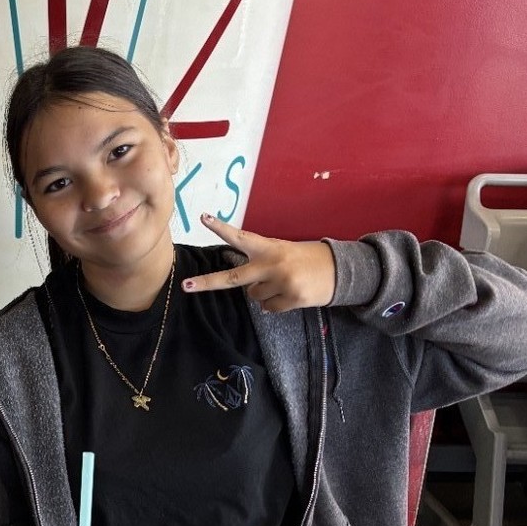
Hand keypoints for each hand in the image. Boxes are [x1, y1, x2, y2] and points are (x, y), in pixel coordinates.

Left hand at [184, 213, 336, 310]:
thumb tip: (245, 287)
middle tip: (186, 286)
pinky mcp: (291, 298)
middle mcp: (271, 264)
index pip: (240, 237)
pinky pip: (268, 308)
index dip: (221, 227)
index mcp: (269, 247)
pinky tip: (290, 293)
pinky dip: (276, 304)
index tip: (203, 218)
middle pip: (232, 278)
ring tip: (283, 283)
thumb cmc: (306, 259)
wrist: (340, 271)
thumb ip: (261, 263)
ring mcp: (280, 282)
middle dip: (207, 282)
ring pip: (253, 296)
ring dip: (263, 293)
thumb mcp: (283, 252)